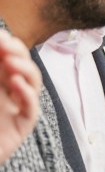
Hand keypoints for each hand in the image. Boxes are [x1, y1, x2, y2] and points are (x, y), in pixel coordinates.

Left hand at [0, 30, 41, 164]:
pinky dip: (26, 94)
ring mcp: (15, 110)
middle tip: (4, 44)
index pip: (9, 56)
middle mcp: (7, 93)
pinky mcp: (20, 128)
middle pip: (24, 67)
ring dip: (24, 70)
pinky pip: (31, 109)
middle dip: (18, 52)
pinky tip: (15, 83)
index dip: (7, 44)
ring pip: (33, 84)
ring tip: (10, 61)